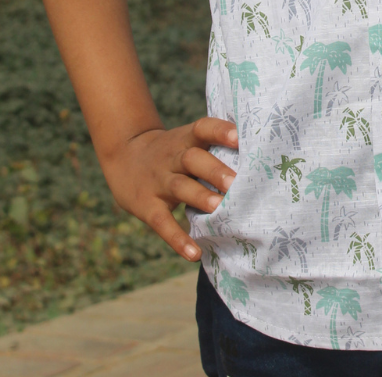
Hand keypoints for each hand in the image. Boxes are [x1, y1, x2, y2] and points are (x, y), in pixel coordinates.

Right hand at [101, 116, 238, 260]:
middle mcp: (172, 157)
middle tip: (235, 182)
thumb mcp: (186, 141)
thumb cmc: (171, 152)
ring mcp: (158, 181)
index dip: (219, 131)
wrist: (123, 155)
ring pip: (180, 187)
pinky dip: (178, 239)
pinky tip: (194, 253)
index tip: (239, 137)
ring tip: (219, 209)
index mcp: (186, 139)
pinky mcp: (147, 206)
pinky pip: (162, 223)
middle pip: (193, 159)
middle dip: (215, 170)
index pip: (203, 128)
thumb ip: (213, 148)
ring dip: (200, 198)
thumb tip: (258, 163)